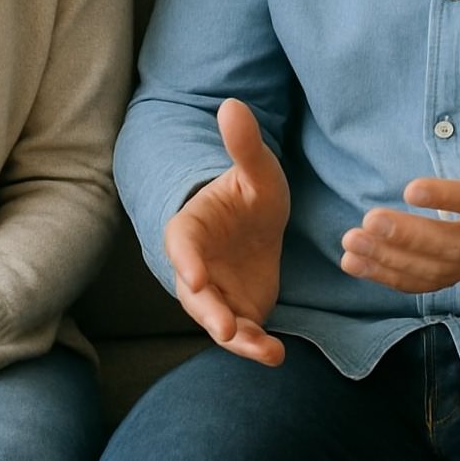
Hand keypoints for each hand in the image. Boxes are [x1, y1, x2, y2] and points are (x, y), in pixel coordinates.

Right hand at [164, 98, 289, 364]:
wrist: (261, 224)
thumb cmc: (250, 194)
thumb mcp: (257, 170)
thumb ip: (244, 146)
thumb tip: (232, 105)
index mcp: (192, 229)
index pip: (181, 245)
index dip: (186, 261)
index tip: (195, 276)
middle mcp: (197, 267)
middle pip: (194, 295)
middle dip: (209, 313)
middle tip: (225, 328)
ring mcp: (217, 294)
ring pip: (219, 322)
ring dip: (237, 337)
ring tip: (263, 348)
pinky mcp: (240, 313)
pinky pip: (245, 335)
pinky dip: (257, 347)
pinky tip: (277, 355)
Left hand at [340, 45, 459, 292]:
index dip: (449, 196)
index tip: (409, 188)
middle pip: (458, 245)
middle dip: (411, 236)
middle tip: (368, 220)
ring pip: (439, 270)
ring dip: (392, 260)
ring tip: (350, 242)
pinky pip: (428, 281)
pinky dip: (391, 276)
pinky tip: (354, 262)